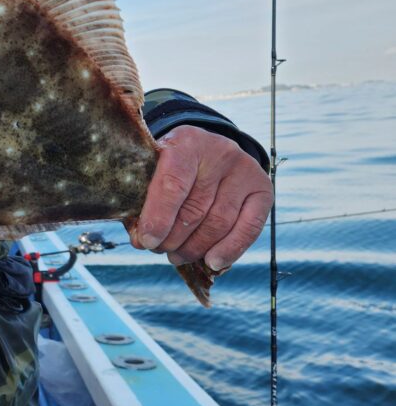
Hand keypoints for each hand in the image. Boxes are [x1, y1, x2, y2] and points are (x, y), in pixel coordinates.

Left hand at [127, 125, 272, 271]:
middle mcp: (219, 153)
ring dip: (195, 248)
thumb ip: (144, 202)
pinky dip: (229, 250)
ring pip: (218, 223)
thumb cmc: (172, 165)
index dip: (158, 218)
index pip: (173, 184)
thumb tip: (142, 241)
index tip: (146, 241)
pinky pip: (248, 228)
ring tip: (176, 256)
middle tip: (158, 250)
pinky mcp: (262, 189)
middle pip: (195, 209)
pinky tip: (212, 262)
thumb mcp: (154, 170)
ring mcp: (244, 170)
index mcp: (186, 143)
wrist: (207, 149)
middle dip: (173, 238)